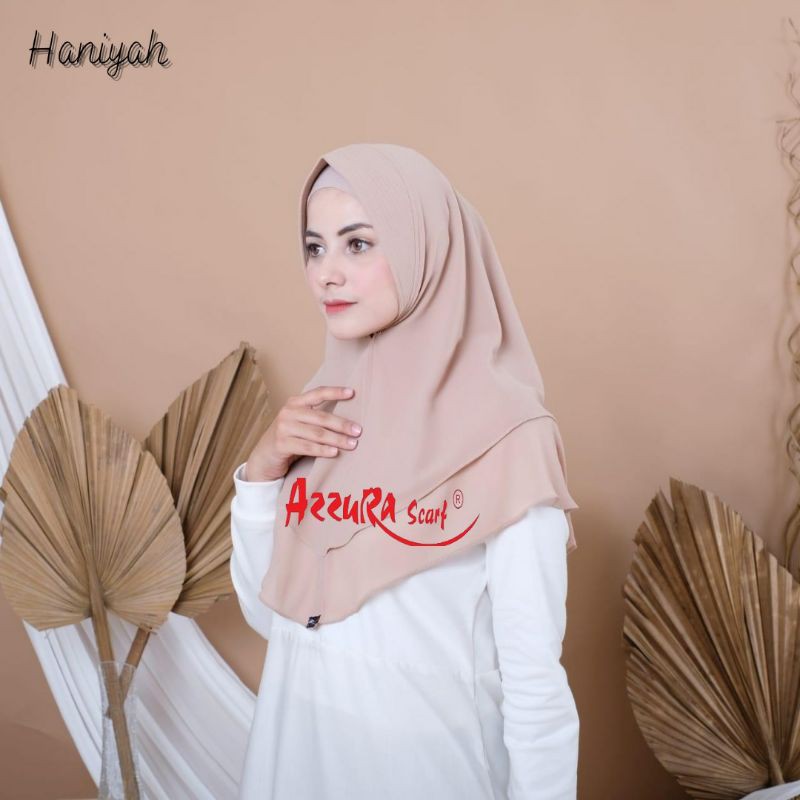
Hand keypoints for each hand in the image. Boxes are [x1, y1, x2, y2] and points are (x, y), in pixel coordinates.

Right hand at [244, 385, 361, 481]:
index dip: (335, 392)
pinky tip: (335, 453)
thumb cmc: (289, 438)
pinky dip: (323, 450)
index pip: (317, 393)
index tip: (352, 392)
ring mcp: (283, 428)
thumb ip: (316, 417)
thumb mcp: (300, 423)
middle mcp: (288, 412)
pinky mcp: (281, 444)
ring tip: (352, 444)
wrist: (264, 457)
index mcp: (295, 403)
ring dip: (337, 439)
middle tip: (358, 431)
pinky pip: (307, 447)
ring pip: (317, 433)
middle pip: (321, 417)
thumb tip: (349, 420)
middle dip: (342, 424)